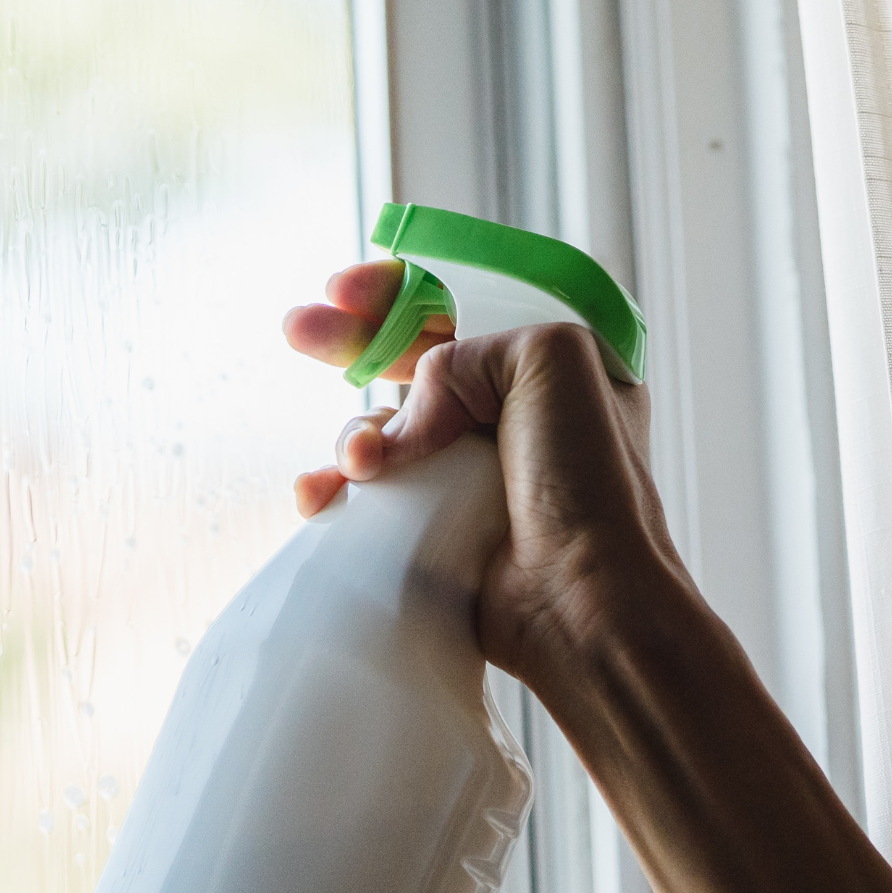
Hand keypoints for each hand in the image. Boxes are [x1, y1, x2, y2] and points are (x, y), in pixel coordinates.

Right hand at [283, 260, 690, 683]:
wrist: (579, 600)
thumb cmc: (590, 483)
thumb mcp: (553, 358)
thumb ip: (470, 348)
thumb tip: (411, 415)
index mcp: (556, 365)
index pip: (469, 304)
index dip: (403, 292)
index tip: (347, 292)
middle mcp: (516, 414)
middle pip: (415, 358)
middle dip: (352, 341)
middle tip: (301, 330)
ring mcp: (474, 471)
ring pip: (386, 426)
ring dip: (355, 432)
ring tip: (359, 462)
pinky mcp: (439, 524)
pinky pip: (371, 491)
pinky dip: (337, 487)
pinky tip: (320, 495)